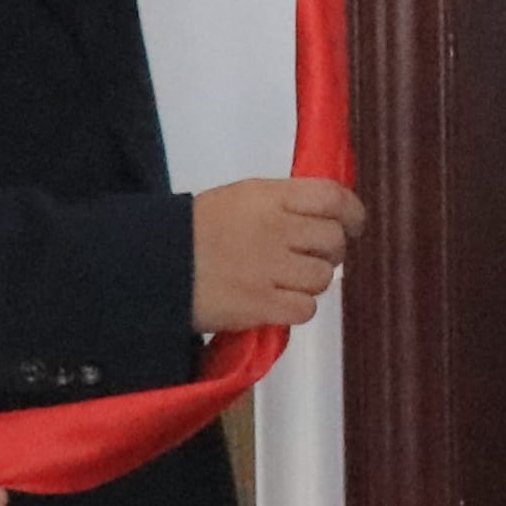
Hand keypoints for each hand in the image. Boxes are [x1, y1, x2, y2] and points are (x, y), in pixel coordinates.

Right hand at [190, 174, 362, 335]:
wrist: (153, 265)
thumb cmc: (193, 230)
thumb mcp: (241, 198)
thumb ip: (283, 203)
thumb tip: (326, 217)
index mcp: (271, 196)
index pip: (334, 198)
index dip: (352, 214)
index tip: (352, 225)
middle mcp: (276, 229)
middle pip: (334, 241)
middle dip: (330, 252)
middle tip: (310, 258)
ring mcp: (270, 268)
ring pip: (323, 278)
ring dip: (310, 282)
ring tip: (286, 281)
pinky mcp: (261, 304)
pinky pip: (305, 309)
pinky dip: (296, 308)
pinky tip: (277, 301)